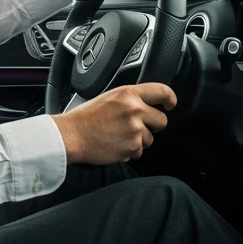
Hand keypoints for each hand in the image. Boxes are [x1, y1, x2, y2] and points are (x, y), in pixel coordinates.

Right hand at [50, 83, 177, 164]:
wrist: (72, 135)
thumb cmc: (86, 117)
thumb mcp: (109, 97)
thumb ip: (131, 99)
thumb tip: (148, 104)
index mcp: (129, 94)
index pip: (162, 91)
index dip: (170, 99)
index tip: (170, 104)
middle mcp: (135, 110)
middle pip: (162, 120)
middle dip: (152, 125)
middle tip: (136, 126)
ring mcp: (135, 130)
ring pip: (150, 139)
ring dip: (139, 140)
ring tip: (118, 135)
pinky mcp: (132, 147)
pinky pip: (139, 151)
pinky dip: (129, 150)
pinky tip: (115, 144)